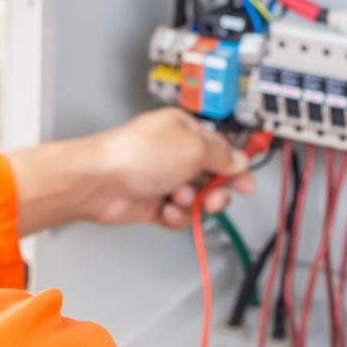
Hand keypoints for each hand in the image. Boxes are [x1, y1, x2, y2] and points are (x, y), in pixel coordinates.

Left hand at [8, 108, 258, 234]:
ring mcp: (161, 178)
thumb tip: (239, 160)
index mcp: (183, 130)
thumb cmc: (135, 154)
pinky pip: (177, 215)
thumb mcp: (193, 147)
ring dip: (193, 203)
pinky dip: (176, 216)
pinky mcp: (152, 203)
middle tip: (216, 196)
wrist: (100, 182)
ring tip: (181, 199)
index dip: (236, 165)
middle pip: (211, 176)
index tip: (246, 181)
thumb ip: (222, 155)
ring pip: (196, 199)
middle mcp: (173, 153)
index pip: (220, 147)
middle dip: (216, 189)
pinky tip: (167, 210)